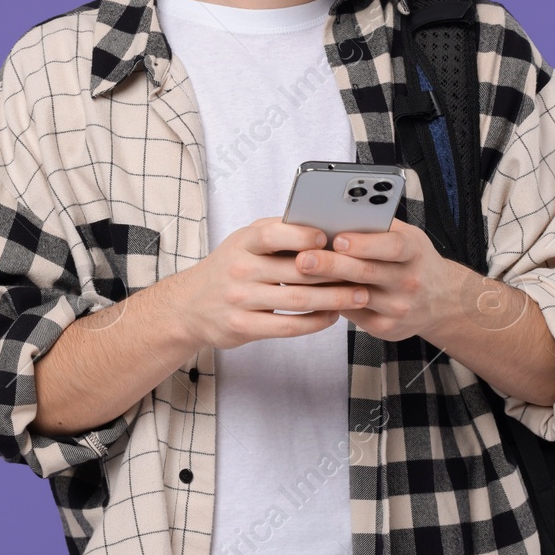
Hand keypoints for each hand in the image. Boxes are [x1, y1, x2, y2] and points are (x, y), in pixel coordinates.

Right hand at [173, 216, 373, 350]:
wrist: (189, 305)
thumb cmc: (230, 266)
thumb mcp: (245, 242)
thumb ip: (279, 233)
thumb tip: (327, 227)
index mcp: (243, 241)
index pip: (274, 233)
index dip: (304, 235)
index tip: (332, 239)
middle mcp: (240, 268)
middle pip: (296, 270)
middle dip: (336, 272)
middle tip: (366, 271)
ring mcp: (240, 299)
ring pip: (298, 299)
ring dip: (334, 299)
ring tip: (359, 295)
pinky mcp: (243, 327)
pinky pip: (288, 326)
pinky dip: (315, 322)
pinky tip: (332, 316)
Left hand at [293, 218, 460, 342]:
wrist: (444, 301)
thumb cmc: (414, 259)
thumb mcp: (408, 237)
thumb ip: (378, 227)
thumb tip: (336, 213)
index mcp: (415, 252)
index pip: (392, 246)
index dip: (364, 243)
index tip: (337, 239)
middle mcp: (410, 281)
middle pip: (367, 272)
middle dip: (332, 265)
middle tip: (303, 258)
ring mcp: (399, 308)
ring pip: (357, 296)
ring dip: (326, 286)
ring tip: (299, 277)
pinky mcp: (388, 328)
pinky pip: (355, 315)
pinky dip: (333, 303)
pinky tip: (313, 293)